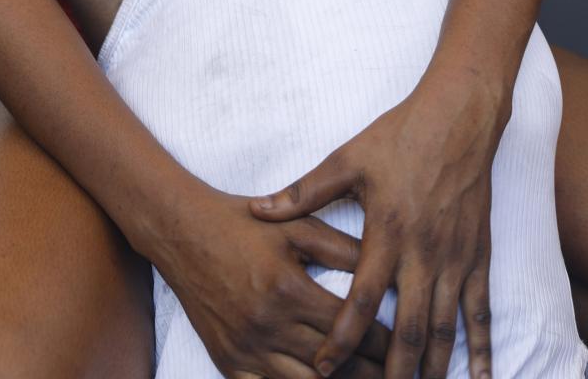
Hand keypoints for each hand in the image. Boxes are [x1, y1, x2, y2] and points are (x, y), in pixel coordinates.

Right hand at [155, 186, 393, 378]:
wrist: (183, 233)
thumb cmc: (242, 224)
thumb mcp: (295, 226)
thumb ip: (342, 247)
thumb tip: (384, 267)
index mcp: (288, 289)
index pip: (349, 327)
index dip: (382, 341)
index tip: (404, 346)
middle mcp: (267, 326)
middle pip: (333, 366)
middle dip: (371, 373)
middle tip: (397, 374)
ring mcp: (246, 351)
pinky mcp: (229, 364)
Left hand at [250, 78, 499, 378]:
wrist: (458, 116)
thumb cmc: (400, 135)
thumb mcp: (347, 158)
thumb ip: (304, 191)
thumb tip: (258, 209)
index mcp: (386, 232)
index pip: (360, 300)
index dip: (342, 340)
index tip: (325, 370)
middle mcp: (423, 253)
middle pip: (407, 328)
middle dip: (392, 373)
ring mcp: (454, 257)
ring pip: (444, 328)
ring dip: (433, 369)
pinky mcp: (478, 254)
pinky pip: (480, 310)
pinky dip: (480, 348)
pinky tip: (479, 378)